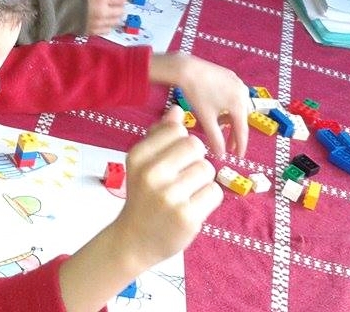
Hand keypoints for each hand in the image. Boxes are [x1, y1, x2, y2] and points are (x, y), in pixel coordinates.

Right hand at [81, 0, 125, 34]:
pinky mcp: (93, 32)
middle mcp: (103, 13)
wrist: (55, 12)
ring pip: (115, 22)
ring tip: (108, 13)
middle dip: (119, 7)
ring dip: (114, 17)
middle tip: (114, 4)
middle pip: (121, 12)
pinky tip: (102, 21)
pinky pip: (107, 30)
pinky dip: (107, 25)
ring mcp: (98, 24)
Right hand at [114, 107, 221, 265]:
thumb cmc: (143, 197)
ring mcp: (169, 196)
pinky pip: (215, 192)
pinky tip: (193, 207)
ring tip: (186, 195)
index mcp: (138, 156)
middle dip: (195, 160)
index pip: (177, 130)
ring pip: (208, 169)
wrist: (135, 240)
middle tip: (182, 179)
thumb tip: (177, 109)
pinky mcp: (187, 216)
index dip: (181, 144)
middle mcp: (151, 174)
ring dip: (203, 181)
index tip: (171, 162)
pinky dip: (209, 199)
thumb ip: (159, 136)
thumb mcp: (143, 164)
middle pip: (196, 146)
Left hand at [148, 53, 250, 157]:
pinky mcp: (231, 76)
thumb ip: (215, 138)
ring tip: (219, 126)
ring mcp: (238, 82)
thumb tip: (221, 155)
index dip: (240, 145)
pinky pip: (234, 96)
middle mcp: (243, 92)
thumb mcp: (206, 119)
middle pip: (242, 118)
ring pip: (238, 107)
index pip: (242, 130)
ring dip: (231, 119)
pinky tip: (217, 110)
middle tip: (228, 145)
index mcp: (239, 104)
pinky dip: (228, 107)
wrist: (186, 69)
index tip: (238, 157)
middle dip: (235, 132)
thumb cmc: (196, 94)